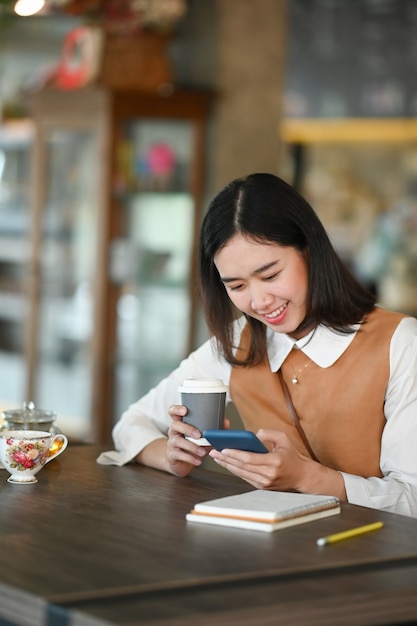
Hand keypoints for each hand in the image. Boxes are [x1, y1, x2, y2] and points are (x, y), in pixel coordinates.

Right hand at [166, 406, 230, 477]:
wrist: (182, 463)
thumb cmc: (193, 445)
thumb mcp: (202, 436)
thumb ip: (213, 429)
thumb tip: (226, 422)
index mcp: (181, 423)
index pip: (173, 412)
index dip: (177, 409)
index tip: (184, 410)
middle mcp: (174, 431)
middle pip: (176, 425)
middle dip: (188, 429)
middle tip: (199, 435)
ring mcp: (171, 443)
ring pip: (178, 441)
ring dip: (191, 446)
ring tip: (203, 451)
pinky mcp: (172, 455)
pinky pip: (179, 455)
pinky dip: (190, 458)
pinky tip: (198, 461)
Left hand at [208, 428, 345, 498]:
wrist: (302, 477)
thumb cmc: (292, 457)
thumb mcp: (284, 439)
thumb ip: (269, 433)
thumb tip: (255, 434)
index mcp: (274, 462)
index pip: (250, 459)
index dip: (235, 454)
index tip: (224, 449)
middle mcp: (269, 474)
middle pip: (242, 466)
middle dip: (226, 459)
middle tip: (214, 452)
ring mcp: (265, 483)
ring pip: (241, 473)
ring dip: (227, 465)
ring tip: (217, 457)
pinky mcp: (262, 487)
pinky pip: (245, 477)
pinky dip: (235, 470)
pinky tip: (227, 464)